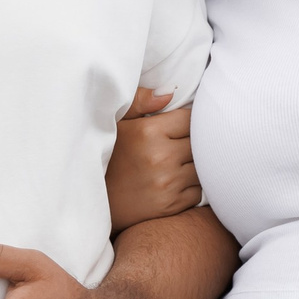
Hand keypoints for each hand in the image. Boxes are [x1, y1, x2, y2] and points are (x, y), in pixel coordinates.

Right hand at [107, 87, 201, 231]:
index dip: (185, 122)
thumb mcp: (116, 123)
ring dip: (194, 165)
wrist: (97, 203)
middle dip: (192, 143)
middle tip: (178, 146)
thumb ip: (140, 101)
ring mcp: (168, 183)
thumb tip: (168, 93)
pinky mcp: (172, 205)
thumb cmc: (107, 158)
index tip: (176, 128)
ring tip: (176, 164)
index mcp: (148, 132)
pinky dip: (191, 187)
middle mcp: (161, 157)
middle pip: (199, 143)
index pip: (189, 119)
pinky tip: (173, 183)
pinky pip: (198, 190)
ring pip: (201, 167)